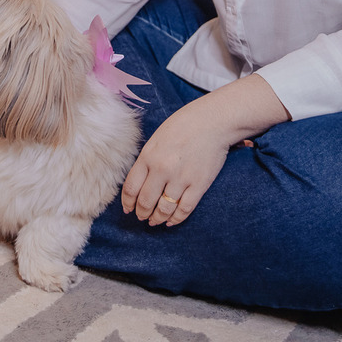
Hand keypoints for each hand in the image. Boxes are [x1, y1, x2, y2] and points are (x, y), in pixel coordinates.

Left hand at [121, 101, 229, 226]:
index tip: (128, 209)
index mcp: (148, 156)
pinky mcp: (199, 185)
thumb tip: (140, 180)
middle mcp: (162, 169)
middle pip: (145, 201)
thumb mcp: (158, 138)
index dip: (128, 202)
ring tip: (155, 221)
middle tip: (141, 217)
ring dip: (157, 218)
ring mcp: (181, 178)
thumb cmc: (184, 125)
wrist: (213, 121)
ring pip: (164, 209)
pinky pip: (184, 209)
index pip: (131, 188)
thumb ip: (148, 158)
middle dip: (141, 213)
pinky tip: (171, 221)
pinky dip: (176, 219)